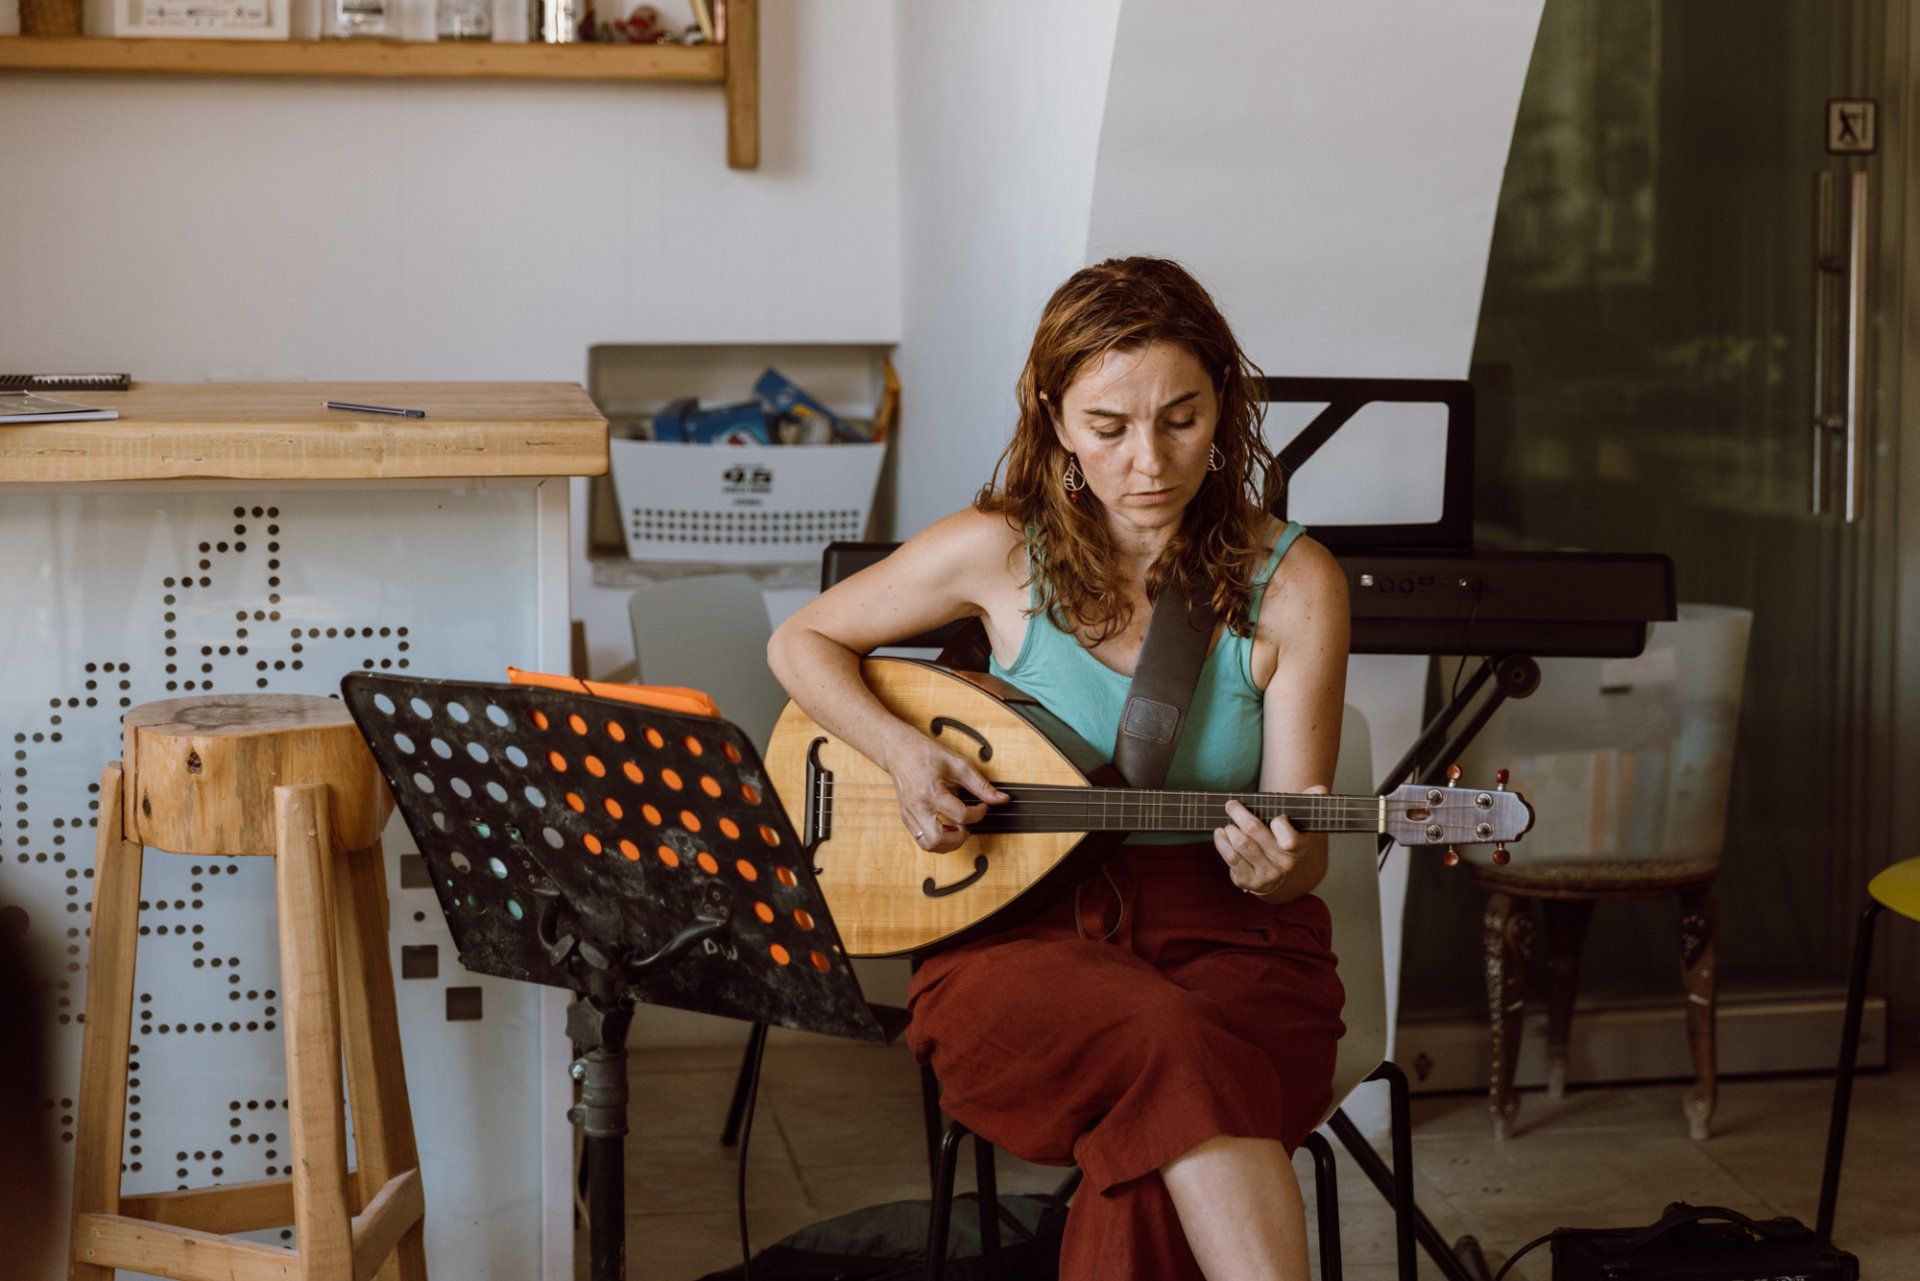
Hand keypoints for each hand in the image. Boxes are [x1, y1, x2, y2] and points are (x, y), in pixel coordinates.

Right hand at [881, 728, 1007, 853]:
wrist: (899, 751)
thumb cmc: (927, 754)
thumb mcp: (958, 765)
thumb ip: (981, 785)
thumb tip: (1001, 799)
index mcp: (930, 793)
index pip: (960, 816)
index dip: (978, 814)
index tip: (982, 806)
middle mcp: (917, 807)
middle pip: (938, 840)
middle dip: (959, 839)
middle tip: (967, 826)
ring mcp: (909, 815)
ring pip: (928, 845)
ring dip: (947, 843)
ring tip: (957, 828)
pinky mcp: (906, 818)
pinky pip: (922, 839)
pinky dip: (937, 838)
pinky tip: (946, 826)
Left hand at [1213, 788, 1321, 898]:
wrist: (1272, 874)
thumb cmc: (1281, 840)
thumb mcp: (1296, 824)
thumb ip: (1306, 803)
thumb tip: (1321, 789)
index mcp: (1298, 847)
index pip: (1290, 838)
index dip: (1280, 826)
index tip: (1275, 817)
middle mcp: (1284, 863)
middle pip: (1255, 832)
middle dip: (1240, 814)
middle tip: (1232, 805)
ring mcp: (1266, 874)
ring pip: (1241, 844)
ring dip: (1230, 830)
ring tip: (1229, 823)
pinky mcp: (1248, 880)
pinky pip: (1231, 858)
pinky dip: (1222, 842)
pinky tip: (1221, 834)